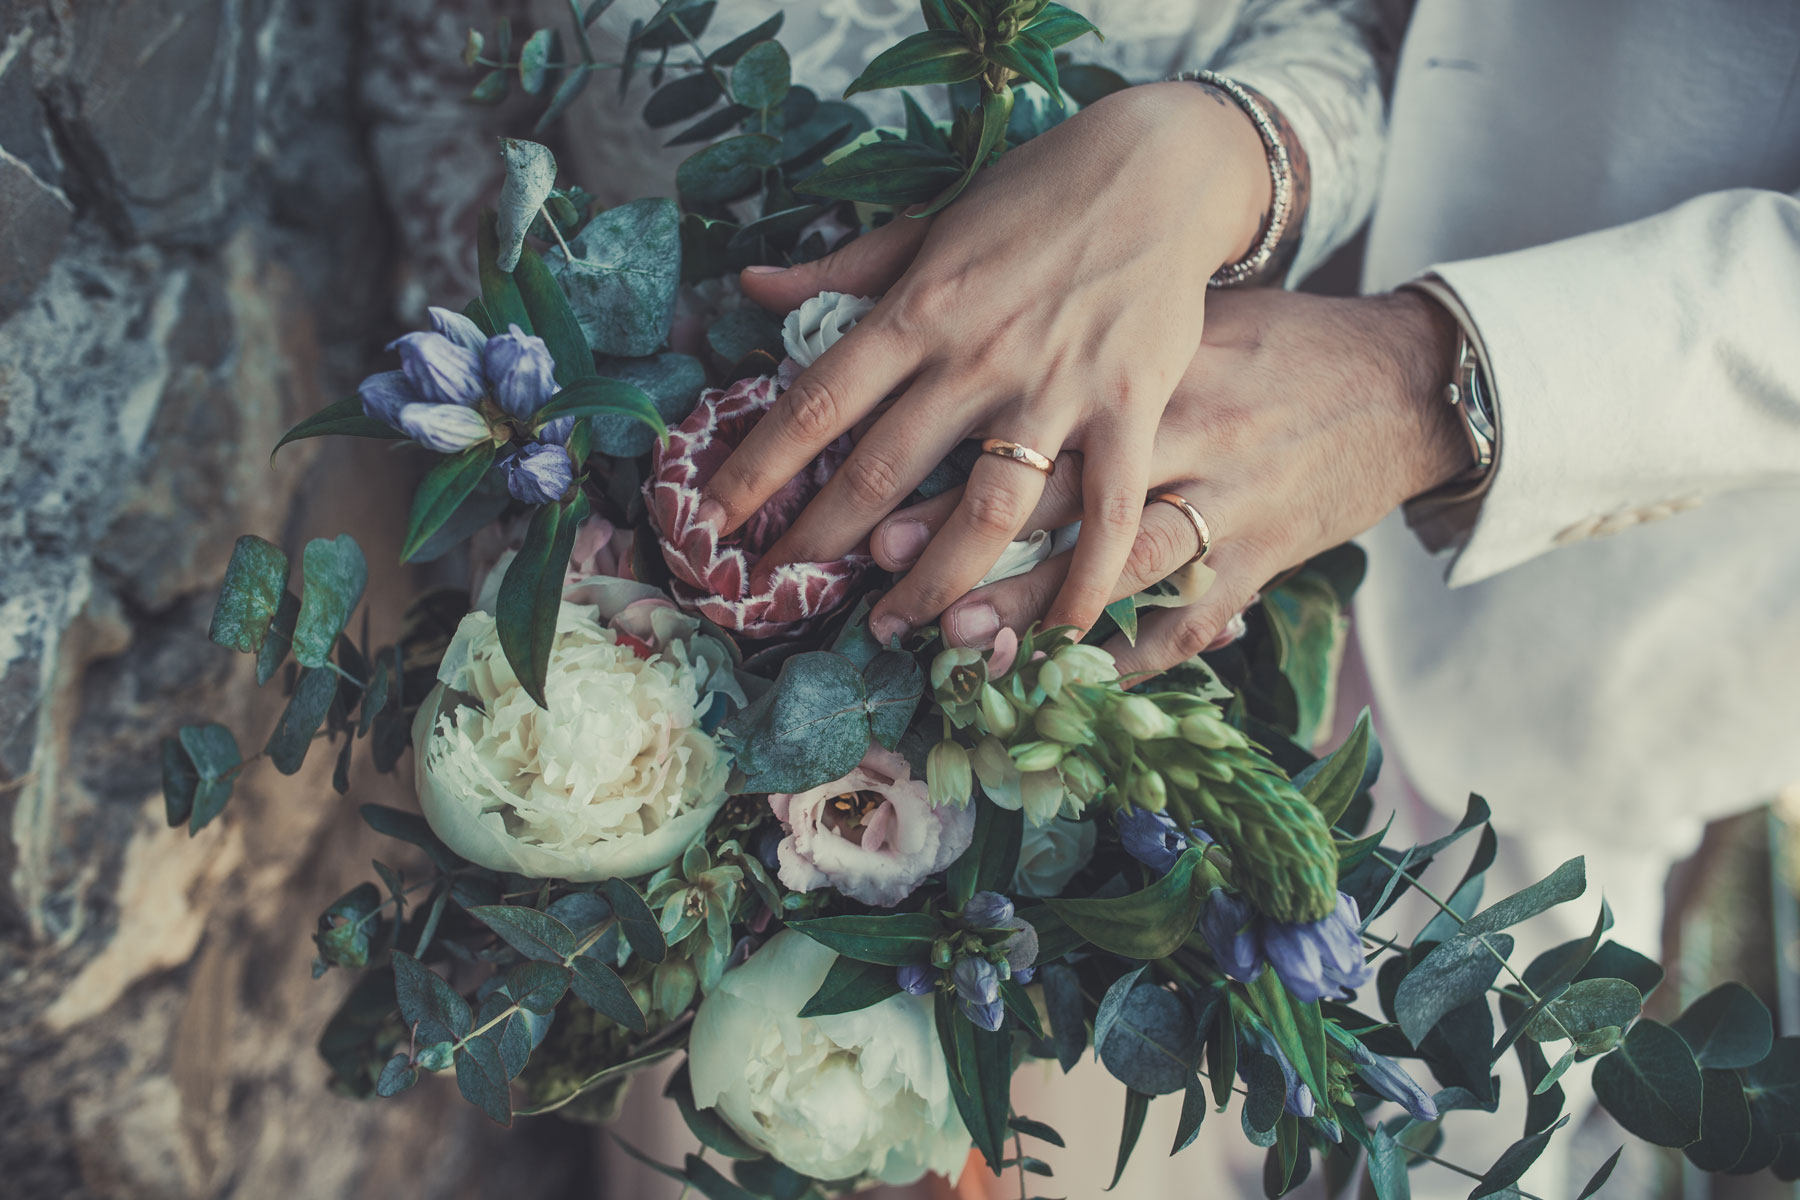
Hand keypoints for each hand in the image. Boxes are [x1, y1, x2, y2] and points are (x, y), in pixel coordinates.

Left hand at [698, 81, 1281, 643]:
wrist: (1160, 168)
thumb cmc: (1034, 195)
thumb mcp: (929, 223)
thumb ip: (844, 271)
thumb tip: (751, 286)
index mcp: (920, 308)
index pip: (818, 401)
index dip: (758, 467)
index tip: (711, 520)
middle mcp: (978, 355)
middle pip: (883, 470)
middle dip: (821, 541)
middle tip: (779, 593)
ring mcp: (1057, 388)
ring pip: (985, 512)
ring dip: (933, 582)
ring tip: (894, 628)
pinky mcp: (1130, 409)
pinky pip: (1104, 513)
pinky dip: (1080, 581)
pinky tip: (1052, 635)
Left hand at [866, 288, 1470, 676]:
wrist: (1404, 382)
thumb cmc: (1278, 340)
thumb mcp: (1187, 316)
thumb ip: (1090, 332)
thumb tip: (969, 336)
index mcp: (1152, 367)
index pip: (1038, 418)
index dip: (955, 465)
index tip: (881, 501)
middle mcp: (1184, 435)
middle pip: (1062, 502)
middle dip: (973, 552)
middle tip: (895, 589)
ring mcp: (1227, 505)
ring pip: (1116, 572)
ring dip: (1035, 616)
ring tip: (959, 647)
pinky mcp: (1262, 561)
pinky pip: (1188, 623)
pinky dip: (1130, 659)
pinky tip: (1069, 685)